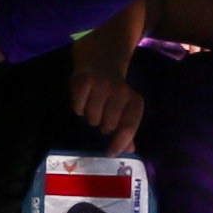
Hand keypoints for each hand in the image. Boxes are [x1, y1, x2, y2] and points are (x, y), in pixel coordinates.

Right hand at [64, 13, 146, 140]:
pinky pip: (78, 109)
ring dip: (90, 115)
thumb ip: (127, 130)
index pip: (128, 127)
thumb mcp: (125, 108)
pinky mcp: (83, 81)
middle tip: (102, 112)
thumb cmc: (114, 92)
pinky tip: (84, 96)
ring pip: (91, 119)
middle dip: (103, 124)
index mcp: (134, 100)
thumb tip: (129, 150)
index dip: (119, 143)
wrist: (100, 60)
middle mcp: (121, 92)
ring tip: (93, 102)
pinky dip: (79, 107)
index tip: (110, 153)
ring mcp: (102, 85)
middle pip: (107, 127)